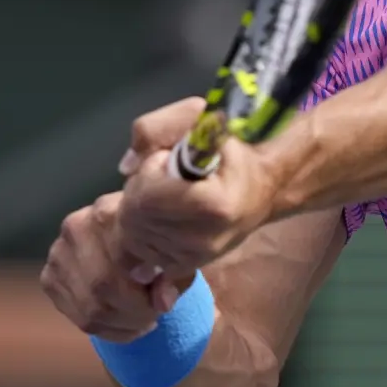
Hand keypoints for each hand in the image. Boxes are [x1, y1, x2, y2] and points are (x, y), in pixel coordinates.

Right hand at [40, 192, 189, 341]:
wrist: (135, 222)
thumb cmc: (161, 236)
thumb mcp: (178, 251)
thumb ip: (174, 276)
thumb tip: (161, 304)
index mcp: (107, 214)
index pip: (119, 269)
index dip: (142, 300)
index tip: (161, 306)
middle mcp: (75, 228)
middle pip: (100, 291)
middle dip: (132, 314)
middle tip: (153, 316)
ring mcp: (58, 253)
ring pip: (88, 309)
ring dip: (120, 324)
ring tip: (141, 320)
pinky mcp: (50, 276)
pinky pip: (75, 316)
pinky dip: (104, 328)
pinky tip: (122, 322)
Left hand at [116, 100, 278, 277]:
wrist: (261, 187)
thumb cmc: (231, 150)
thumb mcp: (198, 120)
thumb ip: (154, 129)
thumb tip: (126, 167)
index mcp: (213, 206)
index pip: (146, 199)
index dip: (149, 172)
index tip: (168, 158)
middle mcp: (204, 240)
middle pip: (134, 219)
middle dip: (139, 190)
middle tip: (166, 176)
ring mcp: (194, 258)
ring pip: (133, 235)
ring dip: (140, 209)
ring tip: (168, 194)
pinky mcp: (185, 266)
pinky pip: (140, 251)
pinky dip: (143, 230)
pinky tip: (162, 215)